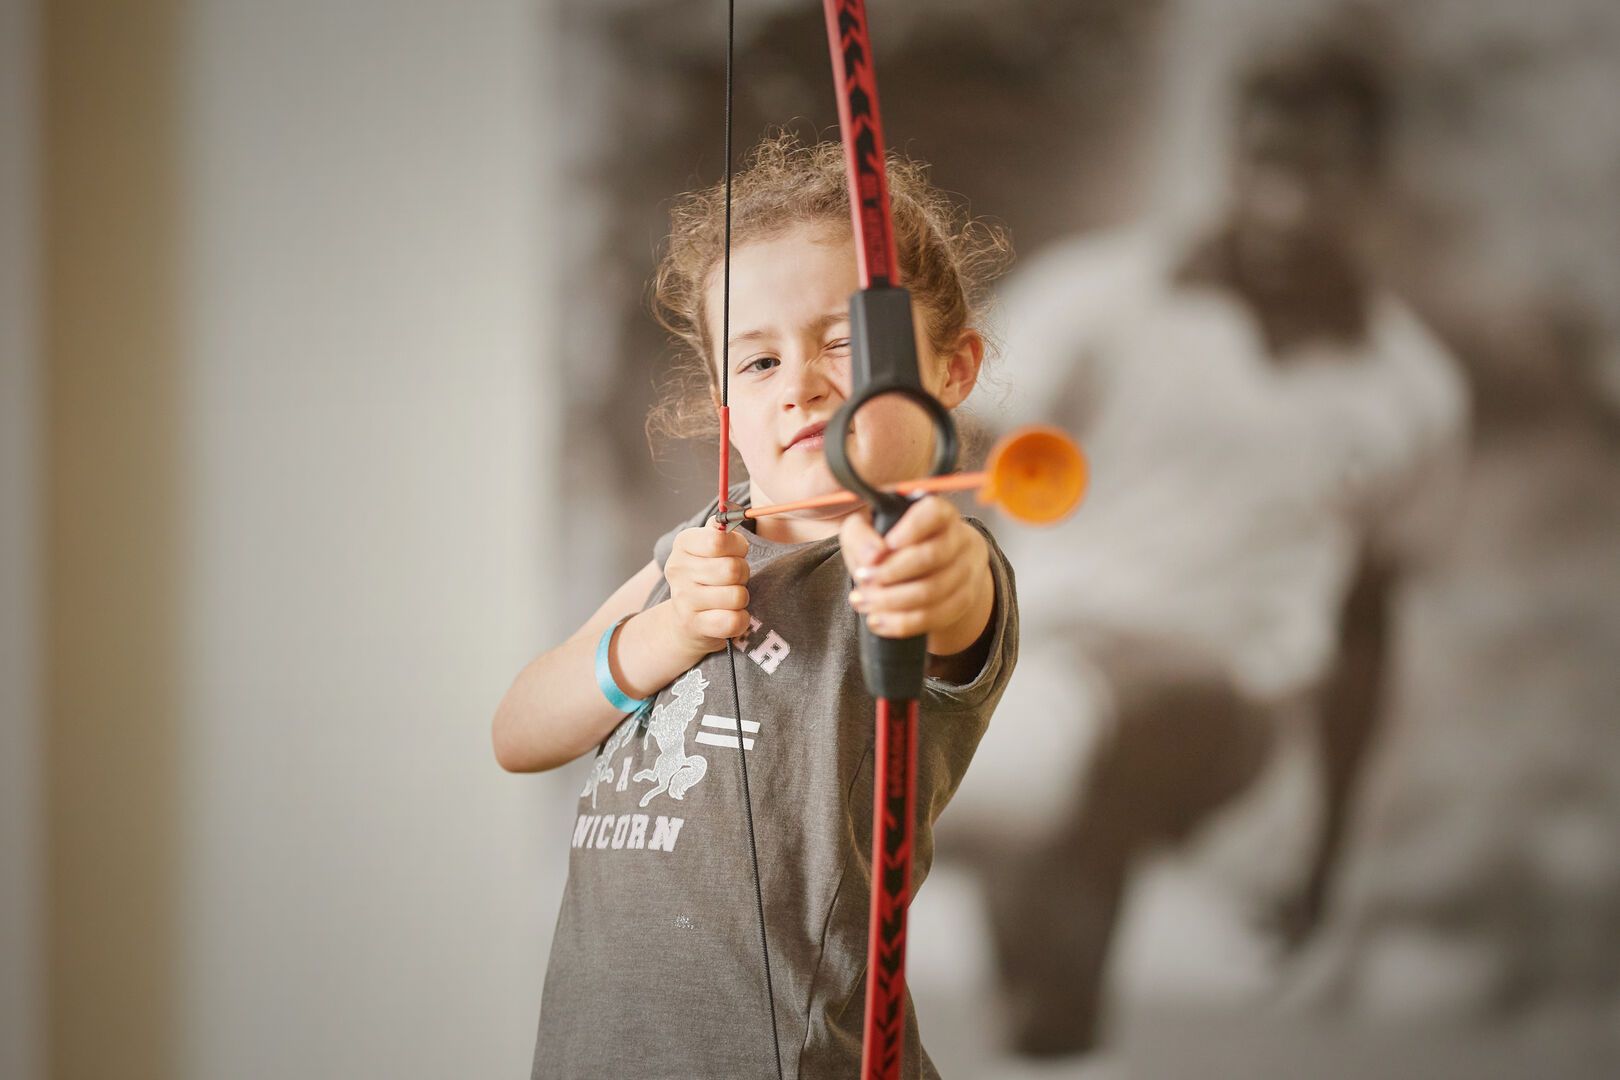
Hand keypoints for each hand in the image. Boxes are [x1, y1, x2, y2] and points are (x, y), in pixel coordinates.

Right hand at [663, 524, 751, 654]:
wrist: (686, 618)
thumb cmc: (708, 576)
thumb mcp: (710, 547)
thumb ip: (722, 528)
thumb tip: (734, 510)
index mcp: (684, 543)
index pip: (720, 540)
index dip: (738, 547)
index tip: (736, 553)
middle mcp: (677, 570)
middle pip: (732, 569)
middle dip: (743, 574)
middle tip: (734, 579)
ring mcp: (683, 600)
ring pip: (737, 596)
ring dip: (741, 598)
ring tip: (730, 598)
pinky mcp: (693, 626)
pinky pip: (733, 621)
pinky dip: (740, 620)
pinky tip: (730, 616)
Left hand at [840, 496, 991, 653]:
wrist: (923, 568)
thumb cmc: (891, 541)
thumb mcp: (868, 528)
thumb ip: (861, 534)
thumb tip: (872, 557)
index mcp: (938, 513)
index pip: (934, 513)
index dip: (912, 528)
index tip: (887, 543)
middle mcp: (958, 539)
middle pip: (931, 557)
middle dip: (891, 572)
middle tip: (862, 579)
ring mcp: (965, 571)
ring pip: (932, 591)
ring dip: (891, 601)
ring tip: (862, 602)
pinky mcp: (963, 601)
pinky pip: (935, 617)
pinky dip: (902, 623)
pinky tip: (878, 621)